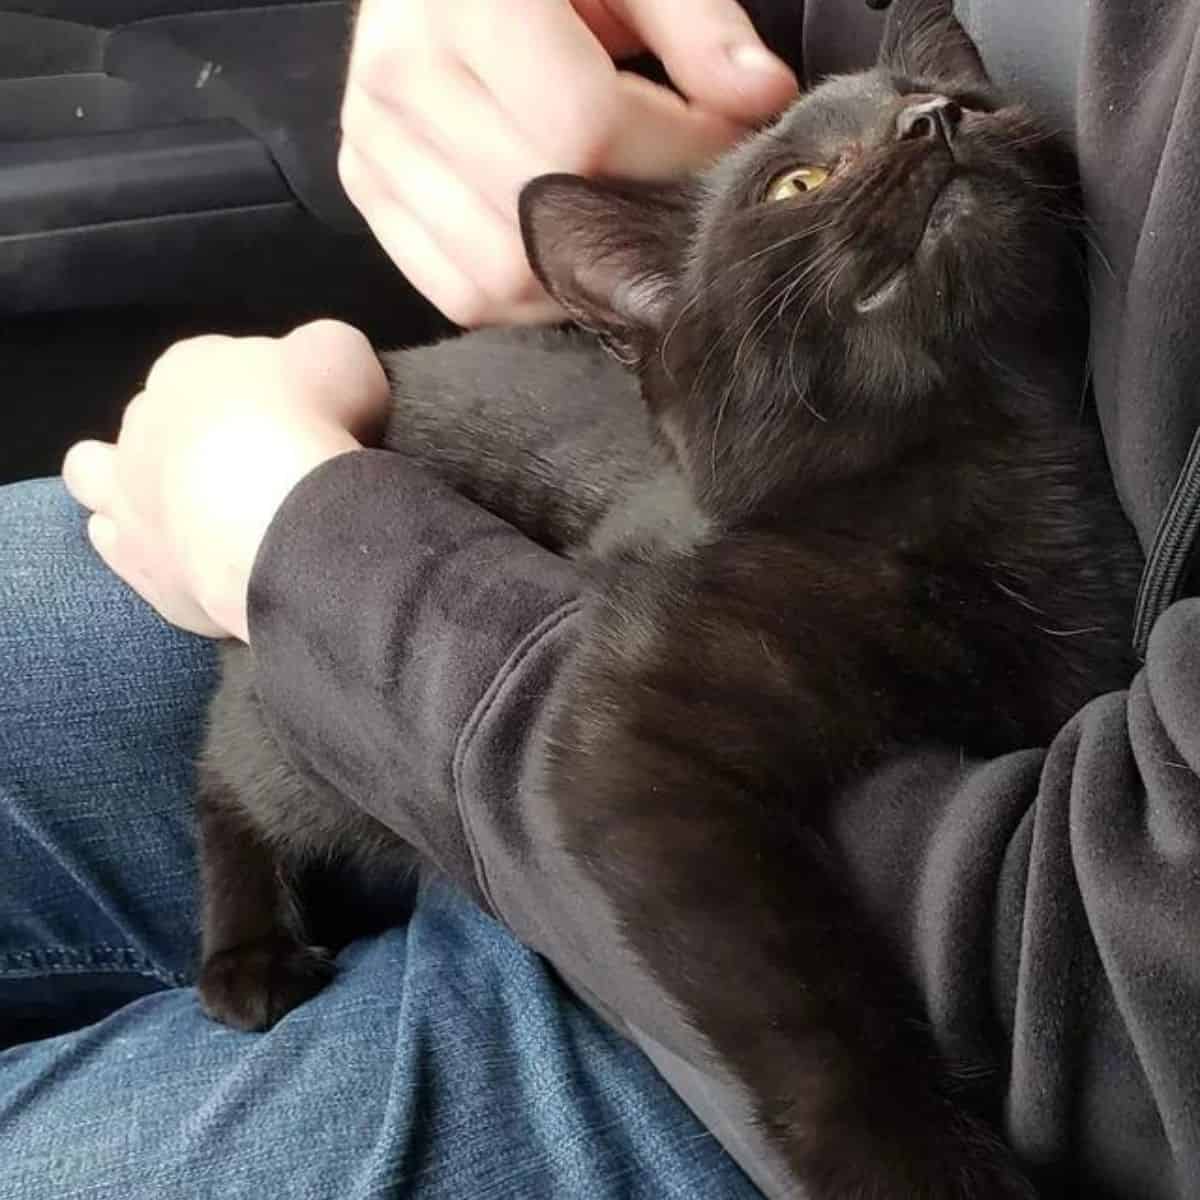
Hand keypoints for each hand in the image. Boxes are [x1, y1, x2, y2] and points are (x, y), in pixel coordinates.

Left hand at [62, 321, 387, 643]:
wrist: (282, 522)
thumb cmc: (311, 423)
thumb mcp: (339, 354)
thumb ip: (318, 353)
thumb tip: (315, 370)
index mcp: (189, 366)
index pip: (212, 366)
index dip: (256, 392)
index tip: (297, 418)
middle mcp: (141, 424)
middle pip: (160, 420)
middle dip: (199, 439)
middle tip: (258, 467)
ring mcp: (127, 496)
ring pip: (94, 476)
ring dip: (134, 484)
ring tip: (190, 508)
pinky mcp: (138, 564)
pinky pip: (117, 546)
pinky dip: (145, 546)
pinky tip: (187, 556)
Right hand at [340, 0, 797, 326]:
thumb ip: (697, 24)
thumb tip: (762, 101)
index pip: (584, 128)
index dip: (674, 154)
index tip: (721, 142)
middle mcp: (398, 77)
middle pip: (539, 212)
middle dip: (634, 217)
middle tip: (676, 192)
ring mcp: (370, 141)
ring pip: (497, 273)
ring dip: (581, 273)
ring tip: (621, 223)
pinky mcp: (365, 188)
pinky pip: (458, 292)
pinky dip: (525, 296)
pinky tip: (563, 252)